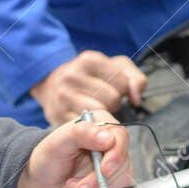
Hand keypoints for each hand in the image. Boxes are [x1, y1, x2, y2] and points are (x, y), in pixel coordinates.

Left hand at [16, 110, 134, 187]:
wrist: (38, 181)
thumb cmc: (46, 158)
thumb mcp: (58, 142)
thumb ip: (81, 133)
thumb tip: (108, 138)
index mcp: (98, 124)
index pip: (120, 136)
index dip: (115, 155)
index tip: (104, 170)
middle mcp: (108, 142)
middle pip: (121, 162)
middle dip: (98, 180)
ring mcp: (111, 161)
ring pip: (119, 179)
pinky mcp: (111, 180)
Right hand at [29, 50, 145, 124]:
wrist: (51, 85)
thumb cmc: (88, 76)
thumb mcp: (114, 67)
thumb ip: (134, 78)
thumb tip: (136, 99)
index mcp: (89, 60)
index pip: (123, 82)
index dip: (123, 89)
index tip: (114, 88)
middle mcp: (73, 76)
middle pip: (112, 99)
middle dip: (113, 102)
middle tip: (104, 100)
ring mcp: (63, 96)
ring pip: (100, 114)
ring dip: (103, 115)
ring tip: (96, 108)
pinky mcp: (58, 116)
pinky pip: (87, 128)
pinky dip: (91, 126)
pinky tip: (88, 118)